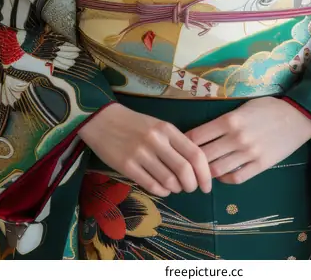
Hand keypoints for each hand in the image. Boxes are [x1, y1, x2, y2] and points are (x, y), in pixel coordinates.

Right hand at [78, 103, 211, 196]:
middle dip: (192, 185)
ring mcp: (141, 153)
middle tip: (190, 188)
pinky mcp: (127, 166)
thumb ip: (175, 143)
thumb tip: (195, 167)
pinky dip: (161, 191)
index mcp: (167, 129)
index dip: (205, 173)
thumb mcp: (158, 126)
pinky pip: (151, 185)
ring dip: (176, 189)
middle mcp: (156, 140)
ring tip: (174, 187)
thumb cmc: (135, 124)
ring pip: (168, 181)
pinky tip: (161, 188)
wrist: (102, 119)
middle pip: (184, 171)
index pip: (195, 154)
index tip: (207, 185)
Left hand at [184, 96, 310, 184]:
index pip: (198, 135)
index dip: (185, 142)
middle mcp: (237, 138)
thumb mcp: (243, 106)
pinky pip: (236, 178)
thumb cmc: (268, 107)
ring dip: (205, 172)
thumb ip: (224, 119)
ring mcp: (248, 154)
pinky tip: (220, 175)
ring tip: (199, 172)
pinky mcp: (260, 166)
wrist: (297, 117)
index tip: (179, 146)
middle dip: (191, 161)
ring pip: (217, 170)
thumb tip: (203, 133)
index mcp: (230, 120)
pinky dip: (224, 179)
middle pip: (204, 155)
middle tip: (184, 164)